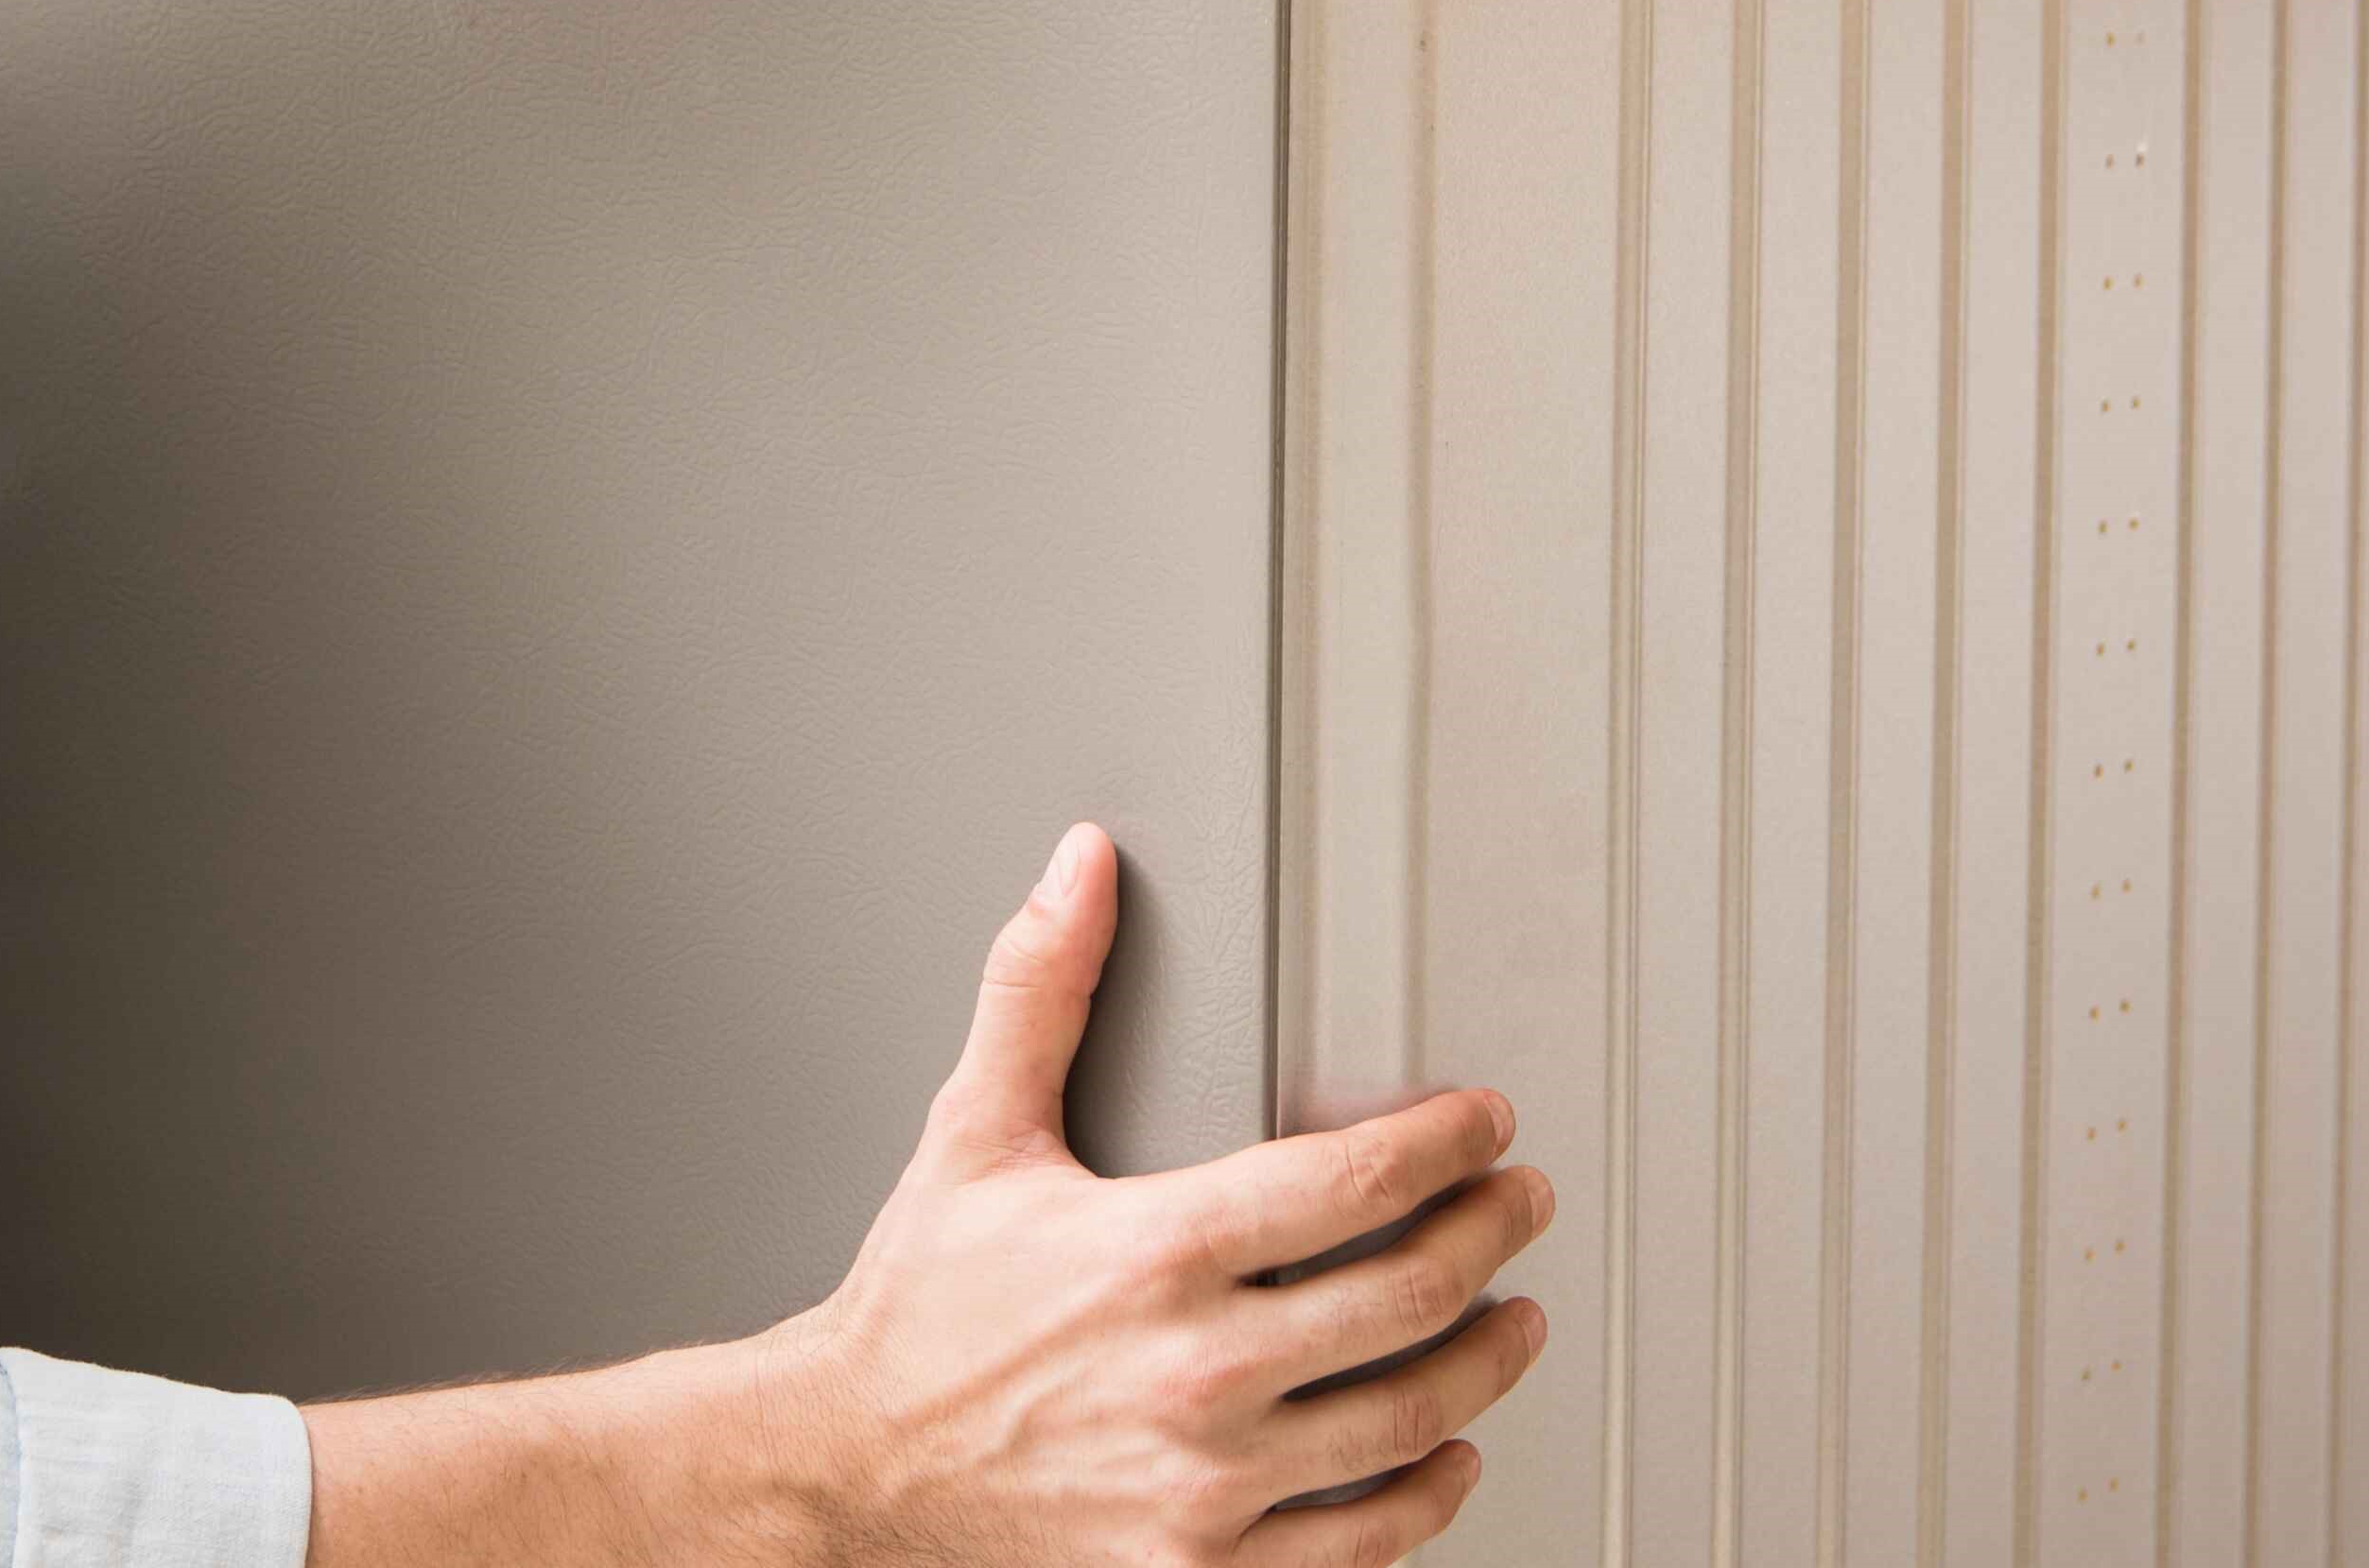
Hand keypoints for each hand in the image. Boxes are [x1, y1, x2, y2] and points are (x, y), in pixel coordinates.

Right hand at [746, 824, 1555, 1564]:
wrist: (847, 1467)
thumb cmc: (916, 1313)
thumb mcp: (974, 1133)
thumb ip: (1040, 989)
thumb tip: (1080, 869)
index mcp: (1152, 1253)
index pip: (1352, 1182)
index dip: (1446, 1143)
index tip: (1482, 1125)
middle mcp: (1192, 1373)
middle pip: (1407, 1295)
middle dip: (1490, 1236)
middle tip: (1521, 1203)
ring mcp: (1203, 1482)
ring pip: (1404, 1419)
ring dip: (1484, 1363)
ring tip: (1514, 1319)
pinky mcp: (1197, 1566)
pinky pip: (1354, 1548)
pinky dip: (1424, 1499)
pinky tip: (1446, 1458)